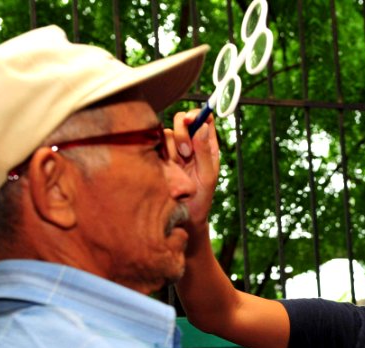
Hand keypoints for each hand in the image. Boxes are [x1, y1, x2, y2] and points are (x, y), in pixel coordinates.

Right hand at [167, 110, 220, 228]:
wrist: (183, 217)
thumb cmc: (200, 199)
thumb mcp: (207, 176)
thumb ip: (205, 151)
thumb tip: (202, 126)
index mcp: (207, 145)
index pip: (204, 118)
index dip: (197, 114)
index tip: (190, 120)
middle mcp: (191, 143)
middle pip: (183, 119)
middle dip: (182, 133)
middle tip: (186, 153)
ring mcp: (174, 150)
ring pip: (168, 132)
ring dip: (172, 148)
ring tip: (178, 166)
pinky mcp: (160, 157)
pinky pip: (157, 145)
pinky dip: (162, 153)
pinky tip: (167, 167)